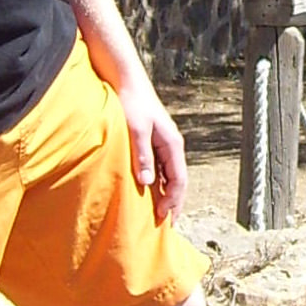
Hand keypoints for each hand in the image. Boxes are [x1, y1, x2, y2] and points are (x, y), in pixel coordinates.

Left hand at [117, 67, 188, 219]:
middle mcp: (171, 145)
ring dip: (165, 194)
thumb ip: (142, 155)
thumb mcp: (135, 130)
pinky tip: (148, 192)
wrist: (126, 80)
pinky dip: (157, 183)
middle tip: (165, 225)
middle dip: (173, 202)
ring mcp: (163, 143)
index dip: (173, 202)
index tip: (163, 219)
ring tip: (157, 214)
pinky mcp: (152, 141)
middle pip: (177, 180)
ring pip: (168, 175)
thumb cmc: (131, 103)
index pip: (179, 180)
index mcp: (172, 144)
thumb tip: (148, 183)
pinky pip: (159, 168)